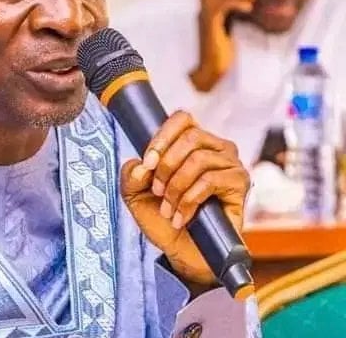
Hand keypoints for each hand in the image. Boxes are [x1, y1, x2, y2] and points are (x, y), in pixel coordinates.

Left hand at [121, 111, 249, 285]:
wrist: (183, 251)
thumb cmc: (163, 217)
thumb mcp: (135, 193)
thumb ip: (131, 174)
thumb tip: (141, 165)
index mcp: (193, 142)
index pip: (182, 118)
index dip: (162, 137)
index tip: (147, 164)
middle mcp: (216, 147)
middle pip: (190, 137)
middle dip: (166, 166)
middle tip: (156, 191)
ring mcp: (231, 164)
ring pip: (199, 160)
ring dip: (176, 187)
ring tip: (168, 208)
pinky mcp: (240, 184)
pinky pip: (211, 181)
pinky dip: (189, 200)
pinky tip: (181, 217)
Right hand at [189, 0, 255, 91]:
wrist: (212, 72)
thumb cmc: (221, 54)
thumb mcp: (229, 29)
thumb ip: (232, 15)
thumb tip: (245, 3)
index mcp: (206, 12)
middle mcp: (202, 12)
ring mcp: (205, 18)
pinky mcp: (210, 25)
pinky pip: (221, 5)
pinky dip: (236, 2)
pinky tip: (248, 7)